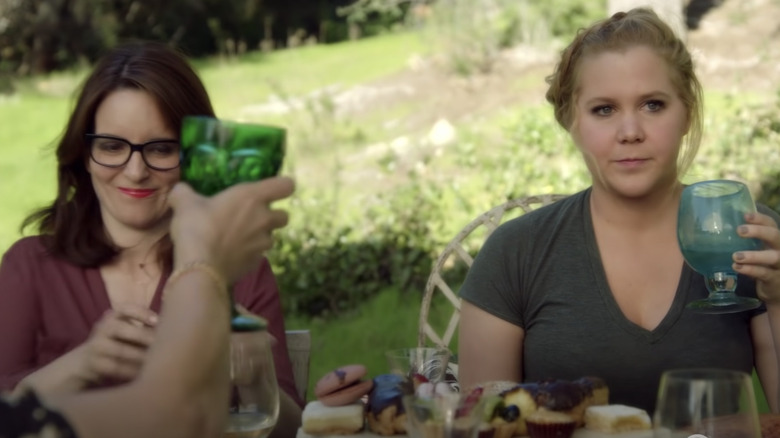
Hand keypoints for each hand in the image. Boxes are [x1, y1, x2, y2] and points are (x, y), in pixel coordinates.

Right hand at [76, 303, 157, 384]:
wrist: (84, 362)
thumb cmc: (116, 343)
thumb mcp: (124, 330)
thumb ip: (143, 327)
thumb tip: (173, 328)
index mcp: (113, 316)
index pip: (125, 308)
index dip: (141, 313)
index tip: (157, 320)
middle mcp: (102, 328)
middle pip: (122, 329)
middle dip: (144, 337)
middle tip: (163, 344)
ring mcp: (96, 346)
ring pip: (121, 351)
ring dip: (141, 356)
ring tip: (158, 360)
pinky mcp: (94, 364)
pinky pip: (116, 368)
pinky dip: (132, 371)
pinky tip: (146, 373)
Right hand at [167, 177, 293, 281]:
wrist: (200, 268)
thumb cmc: (197, 227)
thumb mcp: (184, 203)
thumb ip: (184, 192)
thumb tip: (180, 190)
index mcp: (253, 197)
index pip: (286, 185)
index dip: (282, 185)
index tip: (271, 189)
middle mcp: (264, 219)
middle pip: (284, 216)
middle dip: (272, 216)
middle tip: (252, 217)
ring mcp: (263, 244)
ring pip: (271, 238)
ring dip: (259, 237)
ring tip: (237, 238)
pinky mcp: (256, 263)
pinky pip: (258, 255)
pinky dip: (248, 254)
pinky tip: (231, 255)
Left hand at [733, 211, 779, 303]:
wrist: (775, 290)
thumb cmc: (762, 265)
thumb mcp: (757, 250)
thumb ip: (745, 240)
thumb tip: (719, 226)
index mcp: (774, 240)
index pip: (771, 224)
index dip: (760, 218)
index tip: (745, 216)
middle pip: (775, 236)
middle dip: (759, 232)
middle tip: (739, 230)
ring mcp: (779, 265)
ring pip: (772, 257)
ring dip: (753, 255)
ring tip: (735, 256)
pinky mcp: (775, 279)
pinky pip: (764, 273)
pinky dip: (750, 270)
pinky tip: (737, 267)